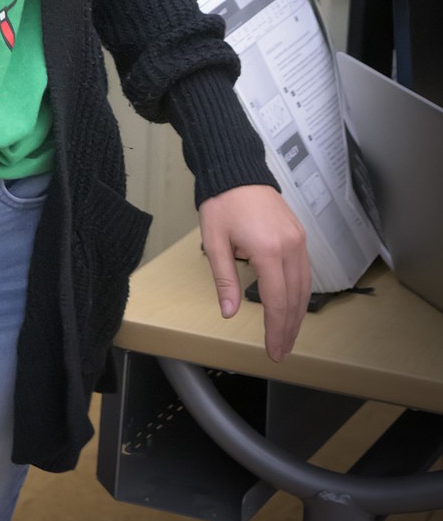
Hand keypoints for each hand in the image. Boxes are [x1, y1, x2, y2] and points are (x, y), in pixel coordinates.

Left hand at [198, 184, 309, 360]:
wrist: (236, 170)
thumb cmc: (222, 203)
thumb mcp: (215, 241)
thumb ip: (224, 279)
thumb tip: (230, 312)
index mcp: (268, 250)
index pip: (277, 301)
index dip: (275, 329)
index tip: (272, 350)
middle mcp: (290, 247)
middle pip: (295, 299)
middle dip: (288, 329)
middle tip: (281, 351)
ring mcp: (299, 240)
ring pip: (305, 287)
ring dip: (297, 315)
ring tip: (288, 336)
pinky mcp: (300, 235)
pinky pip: (305, 271)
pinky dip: (301, 294)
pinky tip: (293, 306)